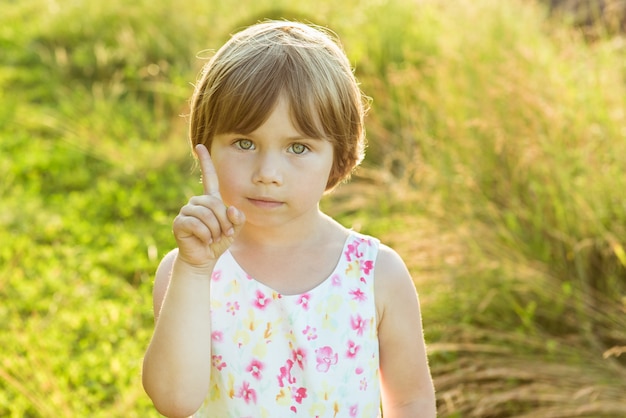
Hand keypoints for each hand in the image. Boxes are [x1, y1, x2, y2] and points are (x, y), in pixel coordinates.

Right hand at [172, 144, 244, 267]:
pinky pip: (196, 224)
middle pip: (214, 203)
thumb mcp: (234, 229)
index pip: (209, 177)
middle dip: (223, 221)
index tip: (200, 146)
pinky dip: (205, 234)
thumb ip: (238, 219)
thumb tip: (232, 209)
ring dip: (215, 229)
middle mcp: (196, 202)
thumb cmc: (218, 242)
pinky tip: (205, 240)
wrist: (203, 259)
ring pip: (206, 214)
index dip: (205, 162)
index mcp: (209, 200)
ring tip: (215, 238)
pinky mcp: (179, 222)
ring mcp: (186, 211)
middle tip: (225, 234)